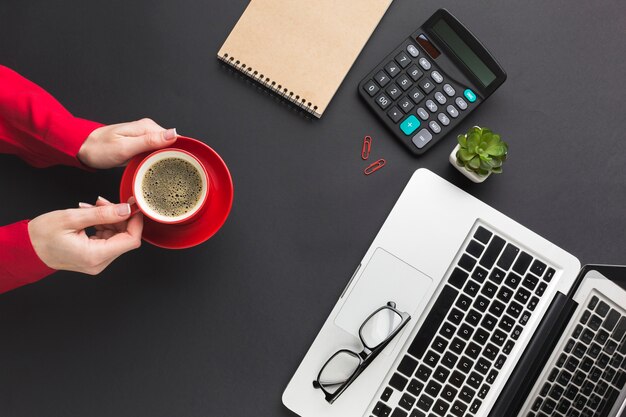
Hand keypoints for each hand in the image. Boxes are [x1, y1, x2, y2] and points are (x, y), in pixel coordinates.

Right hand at [28, 197, 142, 274]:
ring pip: (115, 237)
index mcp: (95, 255)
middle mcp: (98, 263)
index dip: (135, 221)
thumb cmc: (41, 235)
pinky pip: (106, 240)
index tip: (132, 205)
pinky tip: (90, 217)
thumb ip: (102, 214)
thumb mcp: (72, 218)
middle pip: (124, 238)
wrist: (26, 248)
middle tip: (103, 202)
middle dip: (118, 217)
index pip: (131, 240)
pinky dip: (102, 226)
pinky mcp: (93, 258)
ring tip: (91, 208)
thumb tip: (125, 209)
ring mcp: (96, 262)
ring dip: (108, 219)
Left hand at [77, 118, 176, 168]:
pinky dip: (159, 161)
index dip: (183, 150)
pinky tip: (160, 170)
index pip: (174, 137)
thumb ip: (149, 141)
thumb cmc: (100, 148)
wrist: (83, 148)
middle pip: (172, 144)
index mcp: (147, 127)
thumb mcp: (125, 147)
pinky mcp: (141, 145)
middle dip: (177, 157)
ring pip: (165, 150)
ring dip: (168, 160)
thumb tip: (173, 134)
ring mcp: (145, 138)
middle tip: (177, 175)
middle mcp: (148, 130)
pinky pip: (156, 153)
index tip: (187, 164)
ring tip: (171, 175)